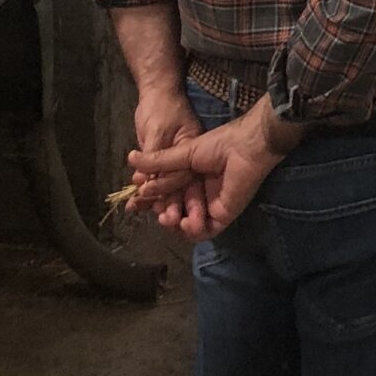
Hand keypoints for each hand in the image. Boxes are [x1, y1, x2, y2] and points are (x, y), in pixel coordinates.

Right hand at [129, 102, 291, 242]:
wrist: (245, 147)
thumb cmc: (217, 144)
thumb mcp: (183, 152)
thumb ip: (158, 161)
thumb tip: (130, 157)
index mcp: (189, 177)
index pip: (165, 194)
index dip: (151, 200)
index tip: (135, 204)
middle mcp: (198, 192)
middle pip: (174, 211)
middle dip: (163, 213)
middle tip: (159, 213)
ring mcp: (211, 205)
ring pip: (187, 223)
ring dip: (177, 223)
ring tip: (171, 217)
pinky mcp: (223, 214)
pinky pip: (205, 230)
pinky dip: (194, 231)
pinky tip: (188, 222)